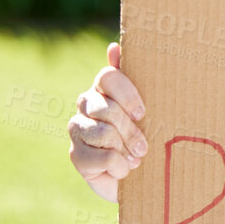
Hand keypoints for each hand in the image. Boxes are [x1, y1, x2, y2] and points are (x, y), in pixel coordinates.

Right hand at [66, 41, 148, 202]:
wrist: (140, 176)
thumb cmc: (148, 134)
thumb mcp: (148, 107)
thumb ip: (135, 77)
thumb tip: (113, 47)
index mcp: (104, 87)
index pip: (107, 77)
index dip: (127, 95)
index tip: (142, 113)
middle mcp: (86, 103)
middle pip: (107, 108)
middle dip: (131, 131)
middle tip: (144, 146)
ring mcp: (77, 129)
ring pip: (104, 133)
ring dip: (126, 150)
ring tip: (135, 158)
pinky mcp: (76, 155)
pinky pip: (102, 157)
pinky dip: (120, 167)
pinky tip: (124, 170)